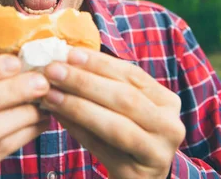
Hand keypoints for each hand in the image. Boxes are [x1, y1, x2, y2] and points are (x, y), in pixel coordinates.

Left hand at [40, 49, 184, 178]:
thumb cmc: (126, 137)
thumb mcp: (123, 109)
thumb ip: (103, 86)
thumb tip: (65, 61)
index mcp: (167, 102)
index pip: (132, 75)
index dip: (100, 63)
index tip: (70, 53)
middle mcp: (170, 126)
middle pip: (124, 97)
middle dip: (84, 82)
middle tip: (53, 71)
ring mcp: (158, 153)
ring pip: (114, 125)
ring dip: (78, 106)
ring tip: (50, 94)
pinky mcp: (138, 174)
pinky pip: (102, 148)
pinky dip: (78, 130)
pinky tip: (58, 117)